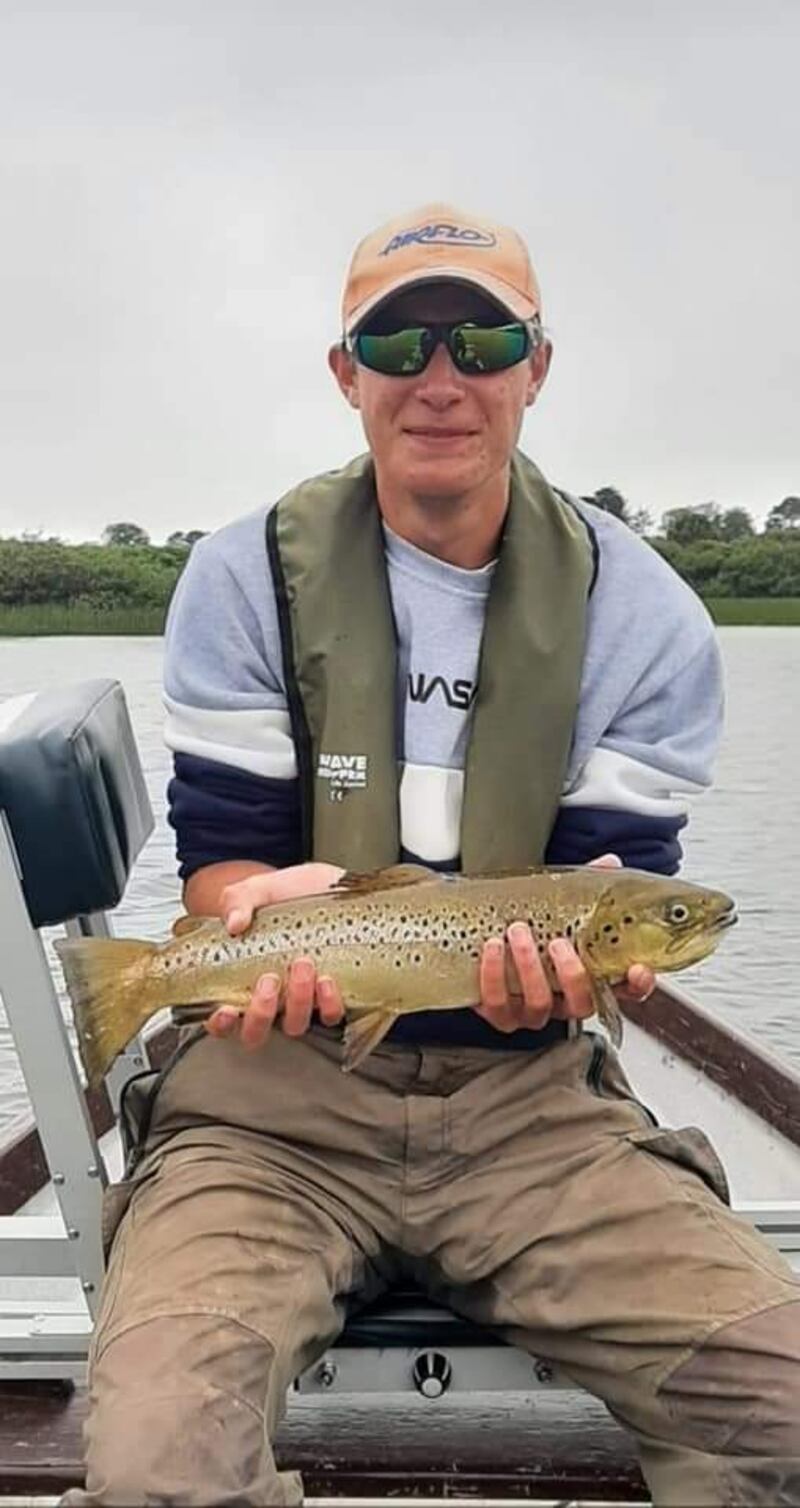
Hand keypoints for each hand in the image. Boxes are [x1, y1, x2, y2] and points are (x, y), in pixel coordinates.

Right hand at [206, 862, 345, 1048]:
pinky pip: (330, 1015)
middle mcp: (270, 998)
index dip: (219, 1023)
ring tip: (302, 965)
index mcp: (241, 980)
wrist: (328, 885)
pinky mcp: (331, 995)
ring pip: (294, 1025)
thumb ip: (237, 901)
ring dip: (296, 1002)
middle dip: (261, 1013)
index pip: (222, 1019)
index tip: (226, 1009)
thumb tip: (234, 924)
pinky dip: (328, 1004)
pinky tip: (327, 981)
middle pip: (256, 1031)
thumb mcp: (257, 889)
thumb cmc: (287, 894)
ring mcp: (300, 1000)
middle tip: (268, 980)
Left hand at [474, 853, 654, 1034]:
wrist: (481, 936)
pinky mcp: (500, 1013)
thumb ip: (586, 888)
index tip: (637, 968)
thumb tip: (609, 862)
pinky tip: (491, 948)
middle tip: (558, 943)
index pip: (625, 990)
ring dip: (529, 968)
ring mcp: (533, 1011)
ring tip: (518, 932)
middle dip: (571, 974)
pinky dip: (493, 975)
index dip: (637, 985)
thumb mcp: (560, 906)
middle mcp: (565, 1000)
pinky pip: (498, 1004)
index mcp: (588, 977)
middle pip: (583, 1004)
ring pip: (539, 1004)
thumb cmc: (532, 926)